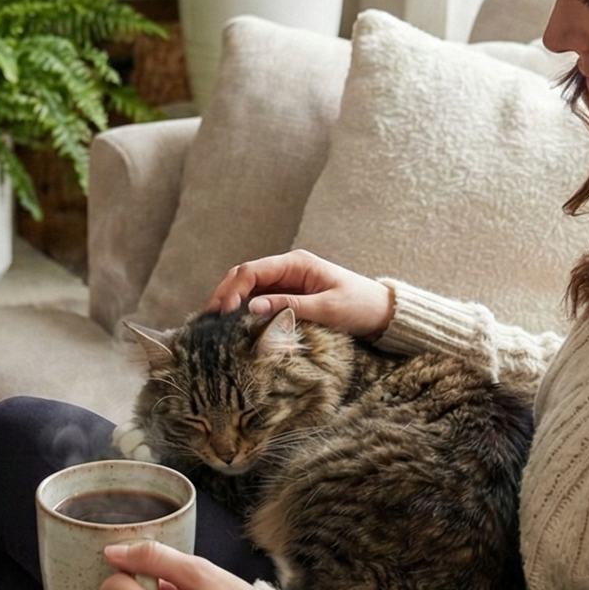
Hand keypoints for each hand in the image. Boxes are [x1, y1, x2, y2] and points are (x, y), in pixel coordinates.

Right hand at [206, 250, 394, 335]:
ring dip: (230, 304)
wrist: (381, 312)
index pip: (253, 270)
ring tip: (212, 324)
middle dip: (224, 294)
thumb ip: (289, 306)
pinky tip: (231, 326)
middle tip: (207, 319)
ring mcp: (285, 283)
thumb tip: (251, 307)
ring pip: (247, 289)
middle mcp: (287, 269)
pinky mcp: (287, 297)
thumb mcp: (327, 308)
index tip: (223, 313)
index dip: (234, 290)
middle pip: (244, 276)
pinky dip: (242, 312)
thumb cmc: (359, 306)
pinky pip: (258, 301)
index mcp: (296, 263)